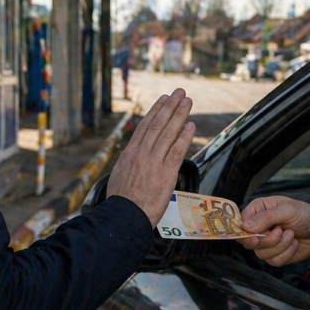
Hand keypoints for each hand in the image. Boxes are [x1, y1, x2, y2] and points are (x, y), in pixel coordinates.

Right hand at [108, 89, 195, 224]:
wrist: (123, 216)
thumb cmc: (121, 203)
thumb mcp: (119, 177)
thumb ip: (128, 165)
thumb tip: (131, 159)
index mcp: (129, 154)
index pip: (144, 127)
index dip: (155, 111)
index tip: (163, 99)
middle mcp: (141, 154)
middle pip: (157, 125)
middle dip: (170, 106)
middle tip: (179, 93)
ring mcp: (153, 162)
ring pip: (167, 133)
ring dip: (179, 115)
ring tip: (187, 101)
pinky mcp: (165, 174)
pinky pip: (177, 151)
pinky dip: (184, 137)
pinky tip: (191, 125)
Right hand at [237, 196, 309, 265]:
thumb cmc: (304, 214)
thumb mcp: (287, 210)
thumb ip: (266, 217)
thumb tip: (245, 226)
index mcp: (258, 210)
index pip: (239, 223)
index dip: (243, 232)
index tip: (253, 236)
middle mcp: (258, 228)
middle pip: (248, 242)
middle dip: (266, 240)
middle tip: (280, 231)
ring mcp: (266, 243)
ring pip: (261, 254)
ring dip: (280, 246)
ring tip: (291, 234)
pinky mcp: (275, 255)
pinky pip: (273, 261)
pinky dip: (286, 254)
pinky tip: (294, 244)